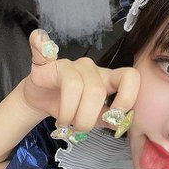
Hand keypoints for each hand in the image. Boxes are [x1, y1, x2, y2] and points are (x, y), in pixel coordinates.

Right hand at [23, 30, 139, 136]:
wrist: (42, 101)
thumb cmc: (70, 107)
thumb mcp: (92, 118)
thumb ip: (105, 119)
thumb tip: (117, 124)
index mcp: (107, 80)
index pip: (130, 77)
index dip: (127, 97)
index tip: (114, 117)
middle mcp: (91, 69)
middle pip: (96, 91)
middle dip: (87, 118)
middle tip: (78, 129)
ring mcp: (69, 64)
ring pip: (75, 86)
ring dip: (68, 113)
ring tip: (63, 122)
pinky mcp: (46, 64)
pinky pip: (44, 51)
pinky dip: (41, 45)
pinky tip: (38, 40)